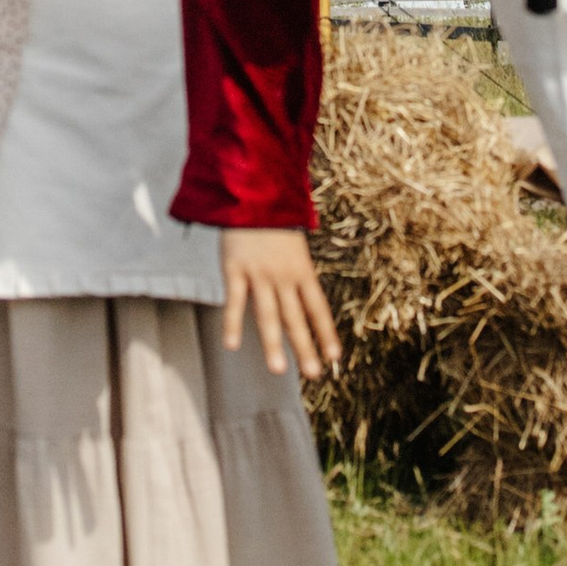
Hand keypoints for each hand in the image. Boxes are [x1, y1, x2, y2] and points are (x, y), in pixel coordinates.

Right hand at [222, 226, 340, 377]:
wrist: (252, 191)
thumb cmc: (273, 221)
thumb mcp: (294, 247)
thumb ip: (295, 275)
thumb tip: (300, 302)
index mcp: (302, 270)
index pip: (318, 308)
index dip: (325, 333)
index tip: (334, 357)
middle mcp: (284, 276)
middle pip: (296, 318)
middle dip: (305, 348)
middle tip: (313, 374)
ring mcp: (259, 274)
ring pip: (268, 315)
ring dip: (273, 344)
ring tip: (278, 370)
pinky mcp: (235, 269)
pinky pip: (235, 301)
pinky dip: (233, 323)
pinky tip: (233, 345)